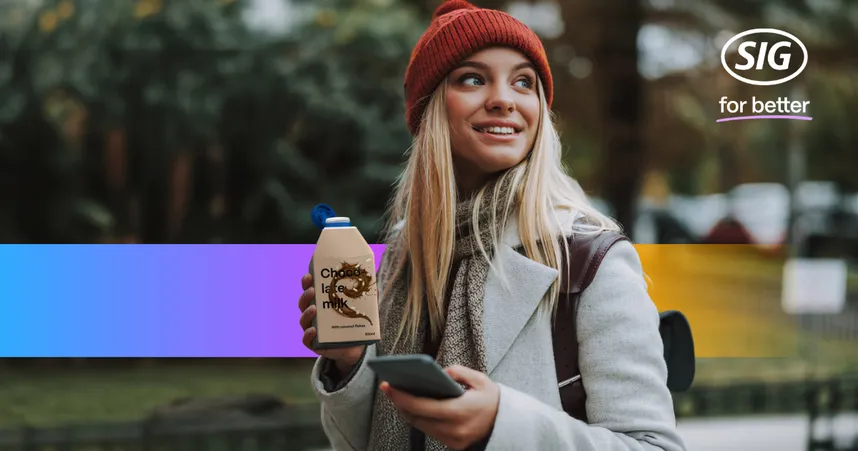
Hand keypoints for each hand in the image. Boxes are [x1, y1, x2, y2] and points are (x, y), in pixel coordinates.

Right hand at [298, 272, 364, 374]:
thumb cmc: (353, 324)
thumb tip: (375, 286)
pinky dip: (308, 335)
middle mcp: (314, 315)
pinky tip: (313, 330)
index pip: (310, 290)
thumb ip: (366, 299)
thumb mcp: (360, 310)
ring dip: (307, 313)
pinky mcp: (314, 344)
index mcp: (322, 303)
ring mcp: (313, 329)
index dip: (307, 282)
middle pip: (304, 303)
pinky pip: (306, 340)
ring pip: (303, 320)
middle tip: (312, 290)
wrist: (355, 348)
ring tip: (314, 309)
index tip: (309, 275)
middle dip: (306, 295)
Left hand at [380, 365, 499, 450]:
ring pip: (420, 426)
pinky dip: (419, 418)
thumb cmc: (492, 400)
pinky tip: (411, 405)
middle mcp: (454, 429)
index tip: (388, 386)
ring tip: (397, 395)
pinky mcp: (452, 444)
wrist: (507, 425)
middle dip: (400, 402)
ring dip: (407, 411)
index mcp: (460, 411)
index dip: (402, 397)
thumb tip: (443, 371)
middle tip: (388, 388)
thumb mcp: (482, 381)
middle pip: (417, 418)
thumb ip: (461, 372)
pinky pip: (429, 431)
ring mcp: (452, 439)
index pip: (422, 406)